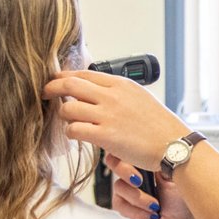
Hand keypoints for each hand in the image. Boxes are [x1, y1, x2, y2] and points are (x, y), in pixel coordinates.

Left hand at [44, 69, 186, 171]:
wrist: (174, 144)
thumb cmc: (160, 125)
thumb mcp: (140, 98)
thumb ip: (118, 93)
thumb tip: (98, 93)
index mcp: (121, 84)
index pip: (83, 73)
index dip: (64, 77)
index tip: (55, 81)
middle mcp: (112, 96)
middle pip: (69, 85)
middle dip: (51, 88)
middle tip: (44, 94)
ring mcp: (108, 115)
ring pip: (68, 109)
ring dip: (63, 116)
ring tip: (68, 121)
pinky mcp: (106, 136)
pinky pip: (74, 130)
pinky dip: (71, 132)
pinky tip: (76, 135)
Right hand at [103, 153, 198, 218]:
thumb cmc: (182, 201)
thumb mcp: (174, 176)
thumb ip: (155, 162)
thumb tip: (142, 151)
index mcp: (149, 159)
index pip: (129, 148)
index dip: (127, 153)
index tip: (138, 161)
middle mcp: (137, 171)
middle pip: (115, 161)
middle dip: (127, 173)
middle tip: (139, 182)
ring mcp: (129, 187)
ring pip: (119, 186)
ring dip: (138, 199)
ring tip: (156, 206)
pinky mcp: (124, 203)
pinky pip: (119, 204)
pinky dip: (136, 211)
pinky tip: (150, 214)